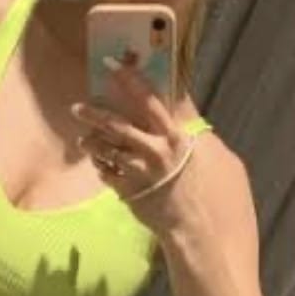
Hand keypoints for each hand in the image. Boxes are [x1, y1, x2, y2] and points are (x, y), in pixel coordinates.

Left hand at [70, 61, 201, 231]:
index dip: (129, 79)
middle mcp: (154, 151)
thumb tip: (185, 108)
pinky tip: (102, 165)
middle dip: (94, 113)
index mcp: (176, 137)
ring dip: (92, 143)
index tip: (111, 63)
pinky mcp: (128, 193)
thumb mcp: (217, 155)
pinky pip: (107, 173)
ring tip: (85, 139)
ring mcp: (139, 172)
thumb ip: (197, 132)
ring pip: (105, 149)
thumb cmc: (216, 195)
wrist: (199, 232)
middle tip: (77, 107)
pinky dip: (103, 167)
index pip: (149, 99)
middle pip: (116, 124)